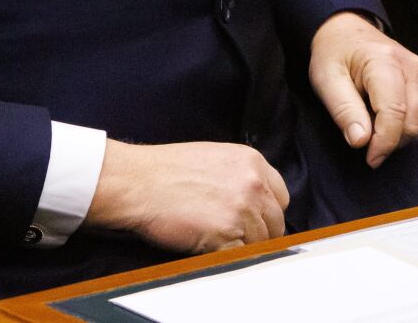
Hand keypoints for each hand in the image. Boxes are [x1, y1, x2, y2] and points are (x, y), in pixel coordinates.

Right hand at [86, 139, 289, 252]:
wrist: (137, 182)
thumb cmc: (165, 170)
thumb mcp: (215, 158)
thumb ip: (241, 176)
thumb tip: (254, 200)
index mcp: (252, 162)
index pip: (280, 197)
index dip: (266, 212)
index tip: (255, 221)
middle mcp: (253, 184)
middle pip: (275, 222)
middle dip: (258, 233)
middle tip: (232, 236)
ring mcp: (241, 211)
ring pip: (260, 243)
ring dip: (242, 247)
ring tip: (215, 240)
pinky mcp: (226, 236)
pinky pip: (241, 258)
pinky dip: (228, 259)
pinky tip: (209, 248)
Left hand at [309, 11, 417, 167]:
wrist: (349, 32)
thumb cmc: (335, 55)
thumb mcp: (326, 80)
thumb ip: (344, 110)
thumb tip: (361, 141)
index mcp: (384, 61)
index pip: (394, 112)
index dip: (384, 142)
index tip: (370, 159)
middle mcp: (411, 65)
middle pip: (413, 122)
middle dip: (391, 142)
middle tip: (366, 143)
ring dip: (400, 136)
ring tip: (375, 128)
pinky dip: (410, 126)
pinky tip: (389, 120)